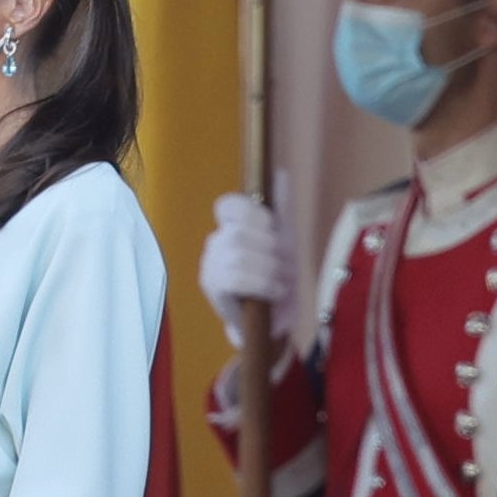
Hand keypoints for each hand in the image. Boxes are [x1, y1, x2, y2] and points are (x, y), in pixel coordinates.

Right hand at [199, 172, 293, 350]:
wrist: (274, 322)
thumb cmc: (277, 278)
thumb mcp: (285, 242)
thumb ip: (281, 208)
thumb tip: (281, 174)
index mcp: (231, 227)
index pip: (228, 205)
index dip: (252, 213)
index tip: (273, 229)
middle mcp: (216, 242)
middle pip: (239, 231)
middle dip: (271, 249)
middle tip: (286, 266)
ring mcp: (210, 264)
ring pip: (238, 255)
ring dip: (269, 269)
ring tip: (281, 282)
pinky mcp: (212, 287)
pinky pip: (235, 277)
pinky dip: (262, 284)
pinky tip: (273, 291)